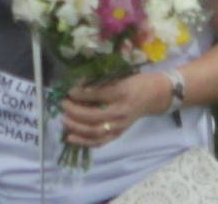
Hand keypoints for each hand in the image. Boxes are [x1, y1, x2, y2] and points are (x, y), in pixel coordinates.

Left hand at [59, 70, 176, 150]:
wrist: (153, 96)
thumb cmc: (135, 81)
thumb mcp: (121, 75)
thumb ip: (101, 80)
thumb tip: (78, 84)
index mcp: (122, 92)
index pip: (99, 95)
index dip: (82, 94)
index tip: (69, 91)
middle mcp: (121, 112)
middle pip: (95, 117)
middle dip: (76, 112)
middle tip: (64, 104)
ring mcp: (120, 126)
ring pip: (95, 132)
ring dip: (77, 128)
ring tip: (64, 120)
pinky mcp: (118, 134)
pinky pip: (100, 142)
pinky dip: (84, 141)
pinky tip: (71, 137)